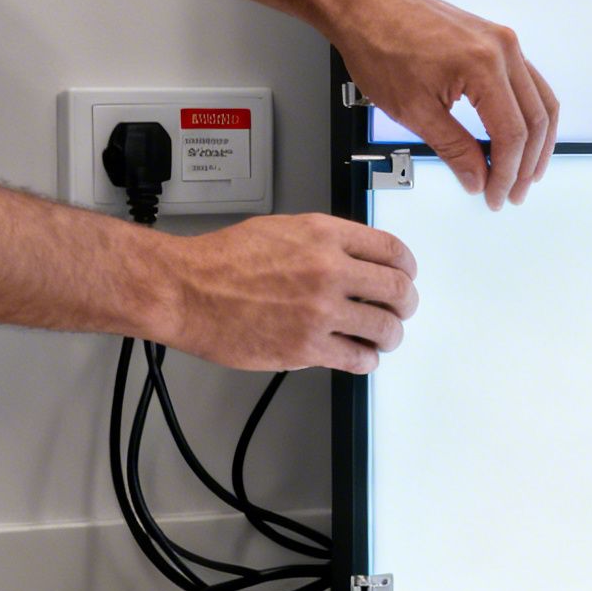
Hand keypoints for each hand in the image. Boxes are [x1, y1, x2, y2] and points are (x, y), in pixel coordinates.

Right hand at [159, 214, 419, 374]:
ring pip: (386, 329)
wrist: (185, 290)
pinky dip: (366, 361)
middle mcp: (328, 271)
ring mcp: (320, 311)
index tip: (406, 276)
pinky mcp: (307, 348)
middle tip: (400, 310)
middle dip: (405, 304)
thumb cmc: (222, 261)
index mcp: (324, 236)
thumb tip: (355, 258)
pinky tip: (359, 356)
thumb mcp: (283, 230)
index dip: (406, 267)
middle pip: (398, 290)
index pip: (392, 250)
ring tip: (380, 337)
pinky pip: (358, 359)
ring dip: (389, 336)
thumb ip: (324, 243)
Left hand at [328, 0, 558, 211]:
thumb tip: (478, 178)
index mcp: (484, 66)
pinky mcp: (495, 40)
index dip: (506, 174)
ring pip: (541, 100)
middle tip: (512, 192)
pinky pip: (528, 83)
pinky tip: (519, 134)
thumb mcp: (414, 110)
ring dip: (536, 141)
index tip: (495, 196)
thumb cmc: (378, 43)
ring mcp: (502, 41)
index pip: (512, 134)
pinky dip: (528, 114)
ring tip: (524, 171)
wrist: (363, 5)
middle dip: (526, 164)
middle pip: (536, 119)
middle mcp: (502, 49)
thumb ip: (454, 149)